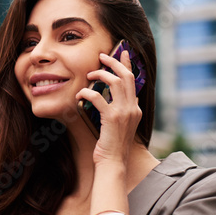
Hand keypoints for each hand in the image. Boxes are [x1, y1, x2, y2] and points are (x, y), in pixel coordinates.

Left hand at [75, 49, 141, 167]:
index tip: (123, 52)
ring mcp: (124, 113)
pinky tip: (80, 93)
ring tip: (89, 74)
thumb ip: (117, 110)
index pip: (133, 80)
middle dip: (114, 62)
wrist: (113, 163)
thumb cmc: (111, 145)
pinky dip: (88, 92)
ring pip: (115, 82)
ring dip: (101, 74)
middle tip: (102, 55)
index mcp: (135, 109)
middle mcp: (132, 108)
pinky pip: (99, 97)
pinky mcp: (112, 118)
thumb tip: (105, 95)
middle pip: (126, 76)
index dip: (128, 64)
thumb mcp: (118, 124)